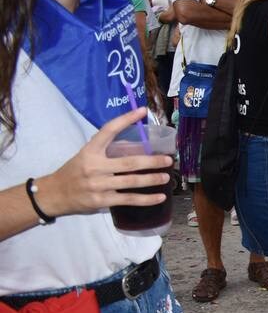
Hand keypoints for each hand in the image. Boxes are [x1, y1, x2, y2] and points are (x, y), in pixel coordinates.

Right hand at [41, 108, 173, 217]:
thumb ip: (107, 151)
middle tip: (168, 160)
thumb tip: (138, 146)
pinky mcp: (102, 200)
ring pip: (132, 181)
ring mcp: (98, 185)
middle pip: (129, 162)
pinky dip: (146, 199)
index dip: (125, 119)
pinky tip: (160, 197)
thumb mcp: (85, 155)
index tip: (142, 111)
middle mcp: (94, 166)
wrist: (54, 194)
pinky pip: (129, 199)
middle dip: (152, 161)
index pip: (108, 130)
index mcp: (90, 151)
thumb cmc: (74, 172)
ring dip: (152, 179)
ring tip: (166, 177)